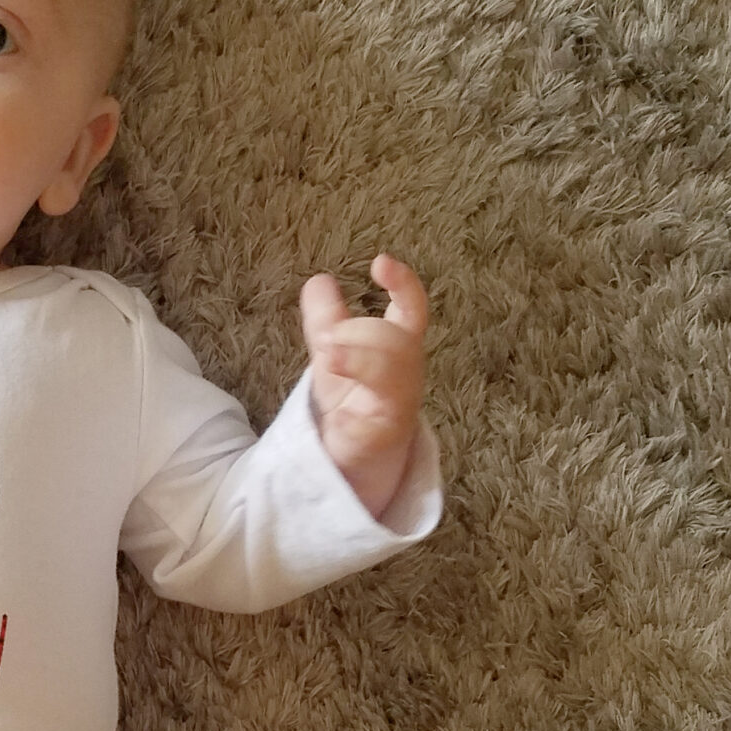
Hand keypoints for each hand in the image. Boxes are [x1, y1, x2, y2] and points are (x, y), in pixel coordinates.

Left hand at [300, 252, 427, 519]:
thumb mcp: (334, 358)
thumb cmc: (351, 408)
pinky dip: (357, 384)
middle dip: (365, 331)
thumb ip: (327, 321)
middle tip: (327, 337)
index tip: (380, 263)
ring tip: (327, 352)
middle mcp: (406, 374)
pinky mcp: (386, 432)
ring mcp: (399, 405)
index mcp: (396, 349)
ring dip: (359, 355)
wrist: (349, 468)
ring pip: (395, 368)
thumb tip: (319, 280)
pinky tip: (332, 371)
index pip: (411, 310)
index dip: (403, 284)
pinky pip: (381, 407)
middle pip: (400, 339)